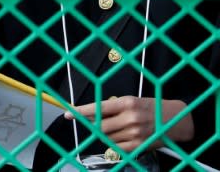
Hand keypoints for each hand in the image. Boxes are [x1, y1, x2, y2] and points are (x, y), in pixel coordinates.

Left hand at [66, 96, 193, 151]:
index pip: (98, 108)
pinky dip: (115, 142)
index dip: (81, 111)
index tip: (68, 113)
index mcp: (127, 103)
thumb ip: (114, 108)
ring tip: (118, 127)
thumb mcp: (133, 101)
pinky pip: (118, 147)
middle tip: (92, 122)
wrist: (179, 120)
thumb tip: (92, 114)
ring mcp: (135, 133)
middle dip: (93, 124)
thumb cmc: (153, 107)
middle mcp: (130, 118)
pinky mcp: (139, 145)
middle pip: (100, 126)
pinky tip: (122, 136)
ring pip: (107, 137)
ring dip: (107, 133)